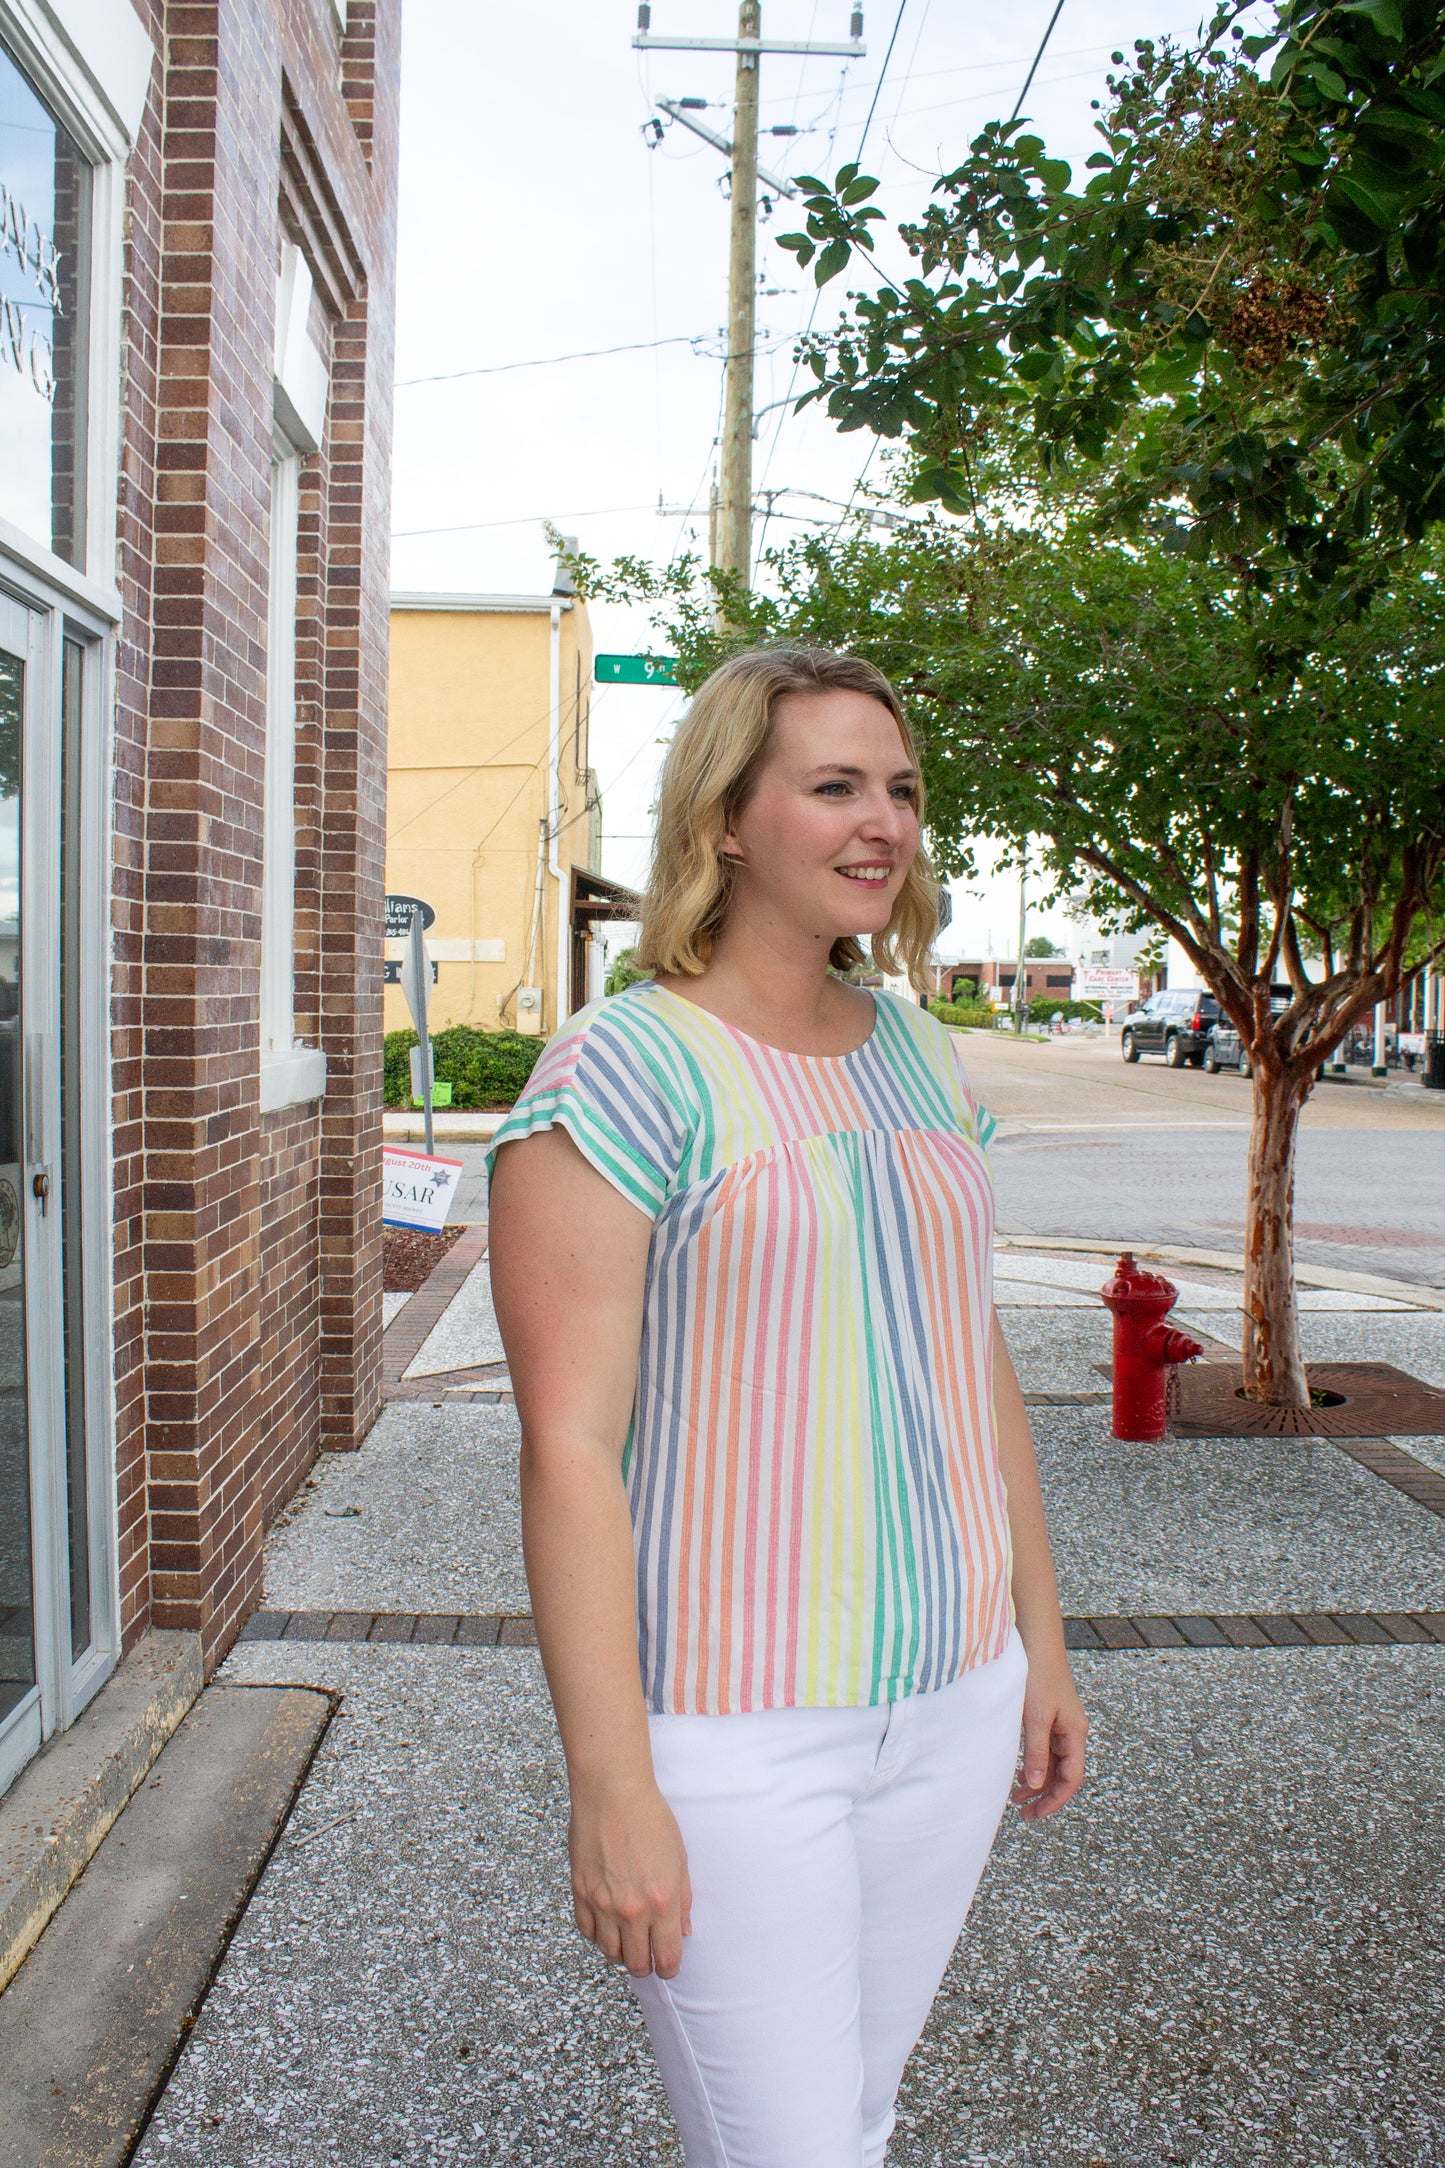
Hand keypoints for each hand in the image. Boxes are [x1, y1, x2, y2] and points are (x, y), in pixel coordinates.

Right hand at [568, 1777, 692, 1977]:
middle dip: (646, 1966)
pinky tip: (606, 1925)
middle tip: (649, 1959)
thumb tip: (682, 1931)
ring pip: (610, 1953)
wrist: (613, 1792)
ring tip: (628, 1942)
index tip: (669, 1967)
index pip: (667, 1956)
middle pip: (637, 1963)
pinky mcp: (580, 1893)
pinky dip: (597, 1935)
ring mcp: (603, 1904)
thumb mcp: (680, 1858)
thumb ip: (683, 1900)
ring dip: (621, 1953)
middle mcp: (631, 1910)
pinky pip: (587, 1931)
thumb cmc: (650, 1818)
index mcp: (662, 1902)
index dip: (670, 1968)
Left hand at [1011, 1652, 1087, 1821]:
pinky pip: (1045, 1749)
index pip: (1071, 1778)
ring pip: (1054, 1763)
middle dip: (1046, 1796)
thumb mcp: (1035, 1717)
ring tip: (1017, 1800)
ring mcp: (1061, 1725)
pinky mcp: (1049, 1717)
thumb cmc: (1038, 1676)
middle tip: (1025, 1815)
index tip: (1037, 1814)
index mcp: (1075, 1734)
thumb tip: (1037, 1785)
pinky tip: (1020, 1774)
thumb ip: (1037, 1752)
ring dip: (1038, 1782)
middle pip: (1064, 1774)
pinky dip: (1034, 1764)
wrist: (1037, 1643)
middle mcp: (1072, 1732)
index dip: (1055, 1800)